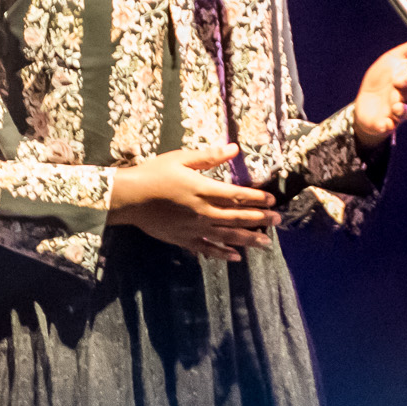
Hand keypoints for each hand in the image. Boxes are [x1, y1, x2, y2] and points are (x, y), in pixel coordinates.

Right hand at [108, 145, 279, 261]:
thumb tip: (234, 148)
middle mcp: (203, 211)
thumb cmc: (154, 173)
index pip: (237, 195)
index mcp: (203, 190)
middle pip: (237, 216)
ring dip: (248, 238)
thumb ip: (209, 156)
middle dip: (260, 219)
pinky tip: (236, 257)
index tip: (272, 200)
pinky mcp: (183, 239)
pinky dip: (223, 253)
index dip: (257, 198)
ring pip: (227, 235)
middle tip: (278, 221)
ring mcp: (194, 228)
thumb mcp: (181, 159)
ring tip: (266, 242)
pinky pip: (207, 248)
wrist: (129, 198)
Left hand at [354, 27, 406, 148]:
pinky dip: (386, 125)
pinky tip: (384, 124)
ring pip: (403, 112)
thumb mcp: (396, 58)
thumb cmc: (385, 78)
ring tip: (395, 106)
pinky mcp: (384, 123)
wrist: (367, 103)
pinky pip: (387, 126)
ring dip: (400, 109)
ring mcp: (396, 111)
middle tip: (399, 81)